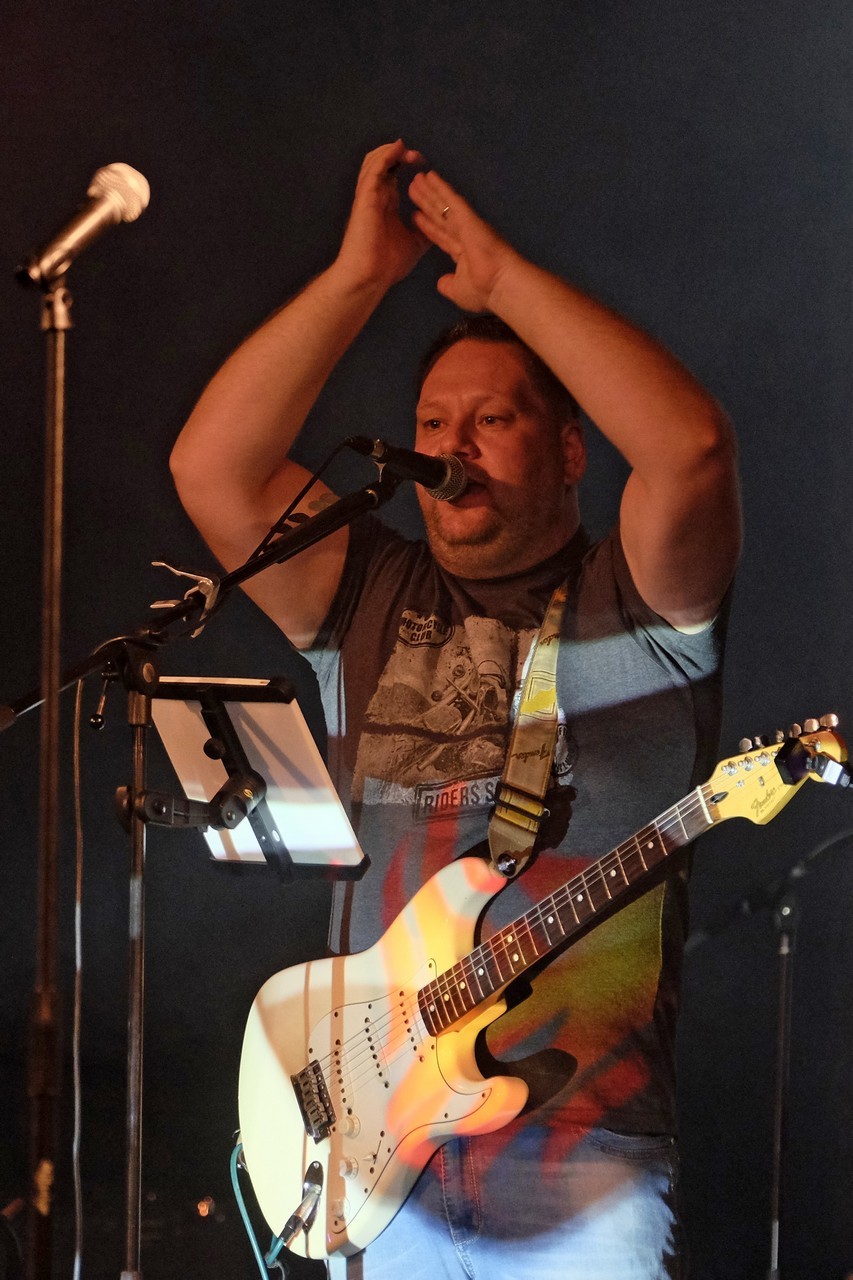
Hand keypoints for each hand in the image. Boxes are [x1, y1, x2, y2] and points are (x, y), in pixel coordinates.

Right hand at [336, 140, 430, 288]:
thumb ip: (424, 230)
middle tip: (417, 156)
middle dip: (399, 155)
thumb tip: (439, 224)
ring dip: (391, 151)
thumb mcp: (415, 244)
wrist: (369, 278)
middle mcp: (375, 197)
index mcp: (384, 206)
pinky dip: (385, 156)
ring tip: (406, 148)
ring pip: (374, 162)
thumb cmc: (386, 266)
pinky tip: (398, 149)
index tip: (421, 163)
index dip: (403, 165)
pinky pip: (374, 170)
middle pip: (382, 164)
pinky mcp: (365, 198)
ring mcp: (368, 197)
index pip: (391, 176)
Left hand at [408, 169, 521, 311]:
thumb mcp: (459, 291)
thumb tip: (441, 283)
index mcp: (462, 252)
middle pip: (440, 216)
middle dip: (426, 203)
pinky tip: (431, 176)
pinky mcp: (469, 218)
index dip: (428, 226)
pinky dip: (441, 188)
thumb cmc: (484, 290)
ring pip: (444, 205)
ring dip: (430, 191)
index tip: (416, 215)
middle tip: (413, 188)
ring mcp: (467, 225)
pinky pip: (452, 200)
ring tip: (416, 179)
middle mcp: (464, 235)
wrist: (500, 284)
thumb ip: (448, 285)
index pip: (441, 235)